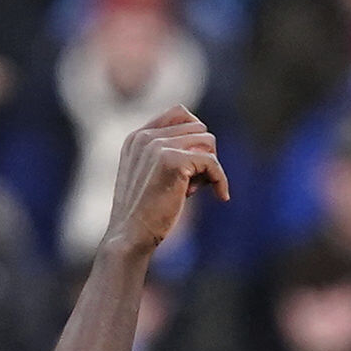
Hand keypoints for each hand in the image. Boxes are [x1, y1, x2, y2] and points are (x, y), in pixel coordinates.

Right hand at [100, 107, 226, 260]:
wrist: (129, 237)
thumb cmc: (145, 213)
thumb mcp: (151, 176)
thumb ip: (169, 154)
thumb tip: (208, 143)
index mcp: (137, 137)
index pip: (180, 113)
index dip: (195, 137)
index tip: (194, 164)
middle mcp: (145, 136)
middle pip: (199, 128)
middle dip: (203, 154)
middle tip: (194, 182)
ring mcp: (157, 146)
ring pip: (208, 141)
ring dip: (208, 167)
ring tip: (193, 189)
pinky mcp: (172, 161)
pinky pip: (212, 162)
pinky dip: (221, 180)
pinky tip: (221, 196)